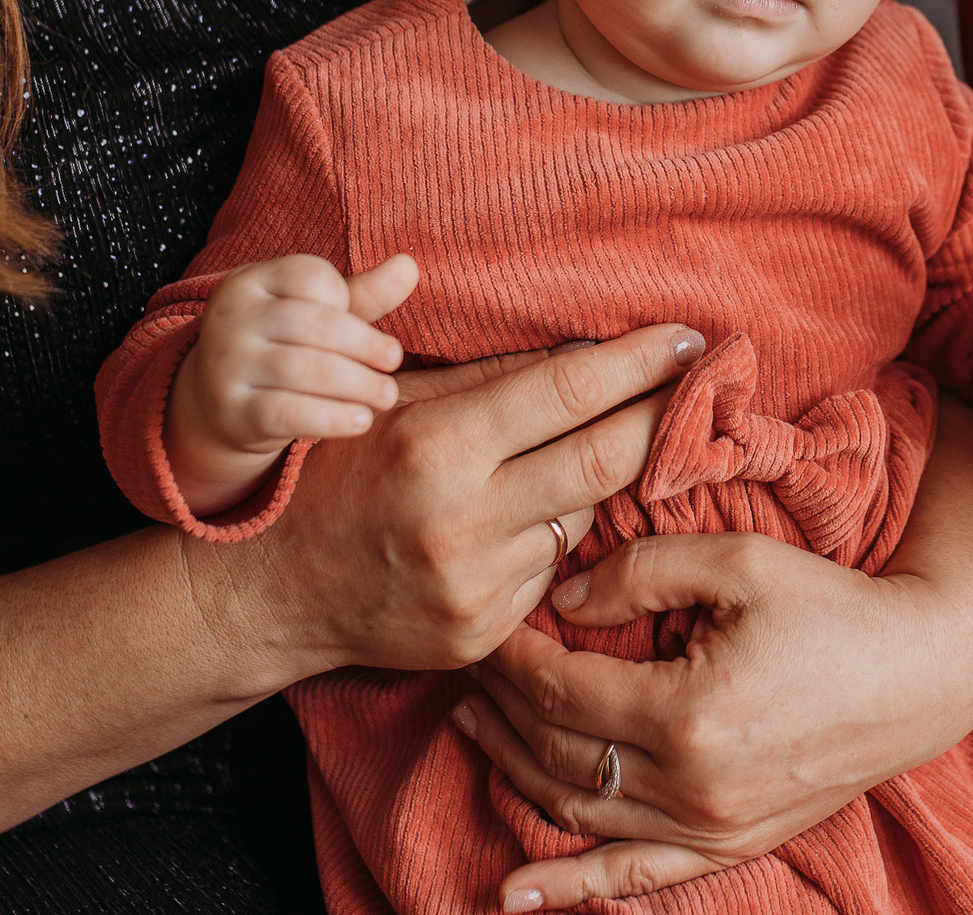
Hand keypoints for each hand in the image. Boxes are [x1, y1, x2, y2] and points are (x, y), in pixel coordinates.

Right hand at [164, 252, 420, 515]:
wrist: (219, 404)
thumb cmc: (283, 347)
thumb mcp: (316, 315)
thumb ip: (363, 293)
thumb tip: (409, 265)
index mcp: (250, 281)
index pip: (309, 276)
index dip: (346, 299)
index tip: (363, 323)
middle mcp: (231, 317)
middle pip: (312, 324)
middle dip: (363, 344)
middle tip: (393, 362)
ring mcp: (225, 365)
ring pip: (303, 369)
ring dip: (356, 383)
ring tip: (387, 394)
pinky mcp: (231, 411)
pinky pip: (288, 413)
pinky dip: (332, 417)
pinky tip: (361, 419)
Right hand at [198, 323, 706, 681]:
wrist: (272, 592)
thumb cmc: (334, 473)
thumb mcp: (392, 404)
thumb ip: (486, 380)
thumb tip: (587, 353)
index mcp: (439, 445)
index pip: (568, 392)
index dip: (639, 362)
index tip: (686, 338)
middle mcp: (463, 520)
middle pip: (604, 460)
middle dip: (661, 419)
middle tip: (701, 388)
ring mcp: (477, 586)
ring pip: (582, 518)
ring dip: (597, 483)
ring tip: (594, 453)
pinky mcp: (486, 634)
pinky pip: (551, 571)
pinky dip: (553, 540)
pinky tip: (523, 524)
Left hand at [456, 533, 972, 910]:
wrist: (922, 673)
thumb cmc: (835, 606)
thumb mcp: (740, 563)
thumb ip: (643, 571)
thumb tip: (563, 601)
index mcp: (689, 712)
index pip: (560, 690)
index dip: (510, 659)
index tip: (484, 624)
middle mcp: (692, 786)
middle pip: (556, 751)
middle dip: (498, 707)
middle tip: (463, 665)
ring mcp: (711, 827)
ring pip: (579, 811)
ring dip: (513, 772)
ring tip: (470, 729)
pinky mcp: (730, 845)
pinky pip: (634, 878)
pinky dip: (571, 889)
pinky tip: (514, 894)